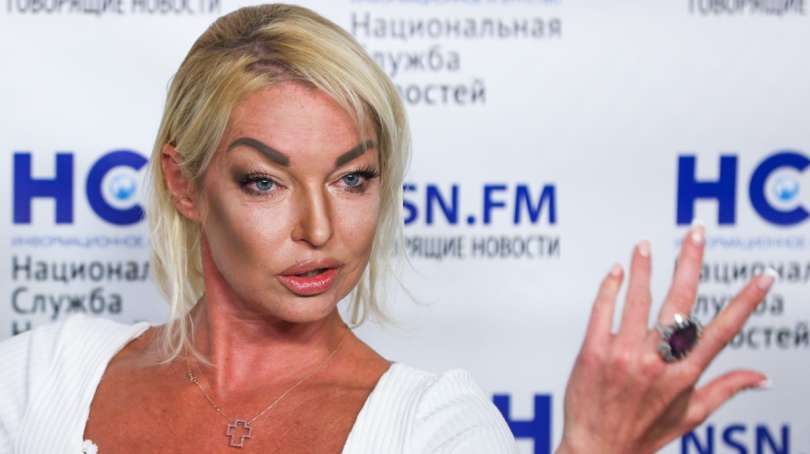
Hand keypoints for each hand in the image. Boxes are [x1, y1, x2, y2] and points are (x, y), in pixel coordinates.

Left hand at [556, 222, 774, 453]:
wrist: (596, 450)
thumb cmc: (644, 433)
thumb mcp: (690, 416)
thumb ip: (726, 389)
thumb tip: (762, 377)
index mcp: (685, 376)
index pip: (723, 332)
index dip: (746, 303)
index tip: (764, 276)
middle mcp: (658, 363)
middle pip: (680, 304)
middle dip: (691, 263)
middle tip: (697, 232)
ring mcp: (624, 355)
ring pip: (638, 300)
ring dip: (644, 268)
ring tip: (646, 244)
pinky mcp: (593, 352)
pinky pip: (603, 311)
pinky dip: (611, 288)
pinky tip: (617, 270)